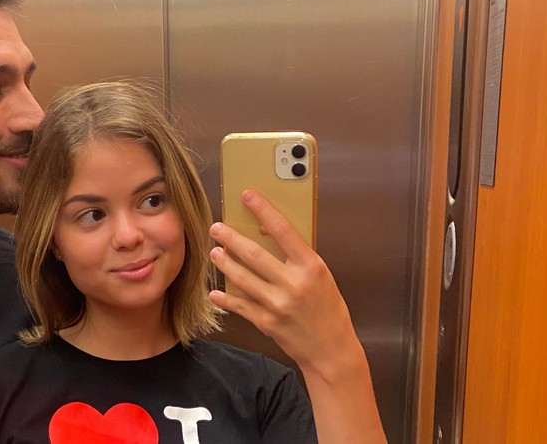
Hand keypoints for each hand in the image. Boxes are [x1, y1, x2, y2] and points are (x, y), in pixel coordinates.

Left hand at [208, 188, 360, 378]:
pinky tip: (215, 292)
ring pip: (242, 277)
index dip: (263, 210)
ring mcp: (278, 304)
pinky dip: (225, 298)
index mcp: (311, 266)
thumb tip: (269, 235)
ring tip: (214, 252)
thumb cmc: (328, 309)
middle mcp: (294, 283)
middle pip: (254, 254)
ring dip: (224, 263)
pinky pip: (240, 306)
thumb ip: (298, 259)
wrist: (332, 350)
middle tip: (216, 228)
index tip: (247, 196)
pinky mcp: (267, 322)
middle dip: (231, 238)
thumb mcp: (321, 277)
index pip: (282, 230)